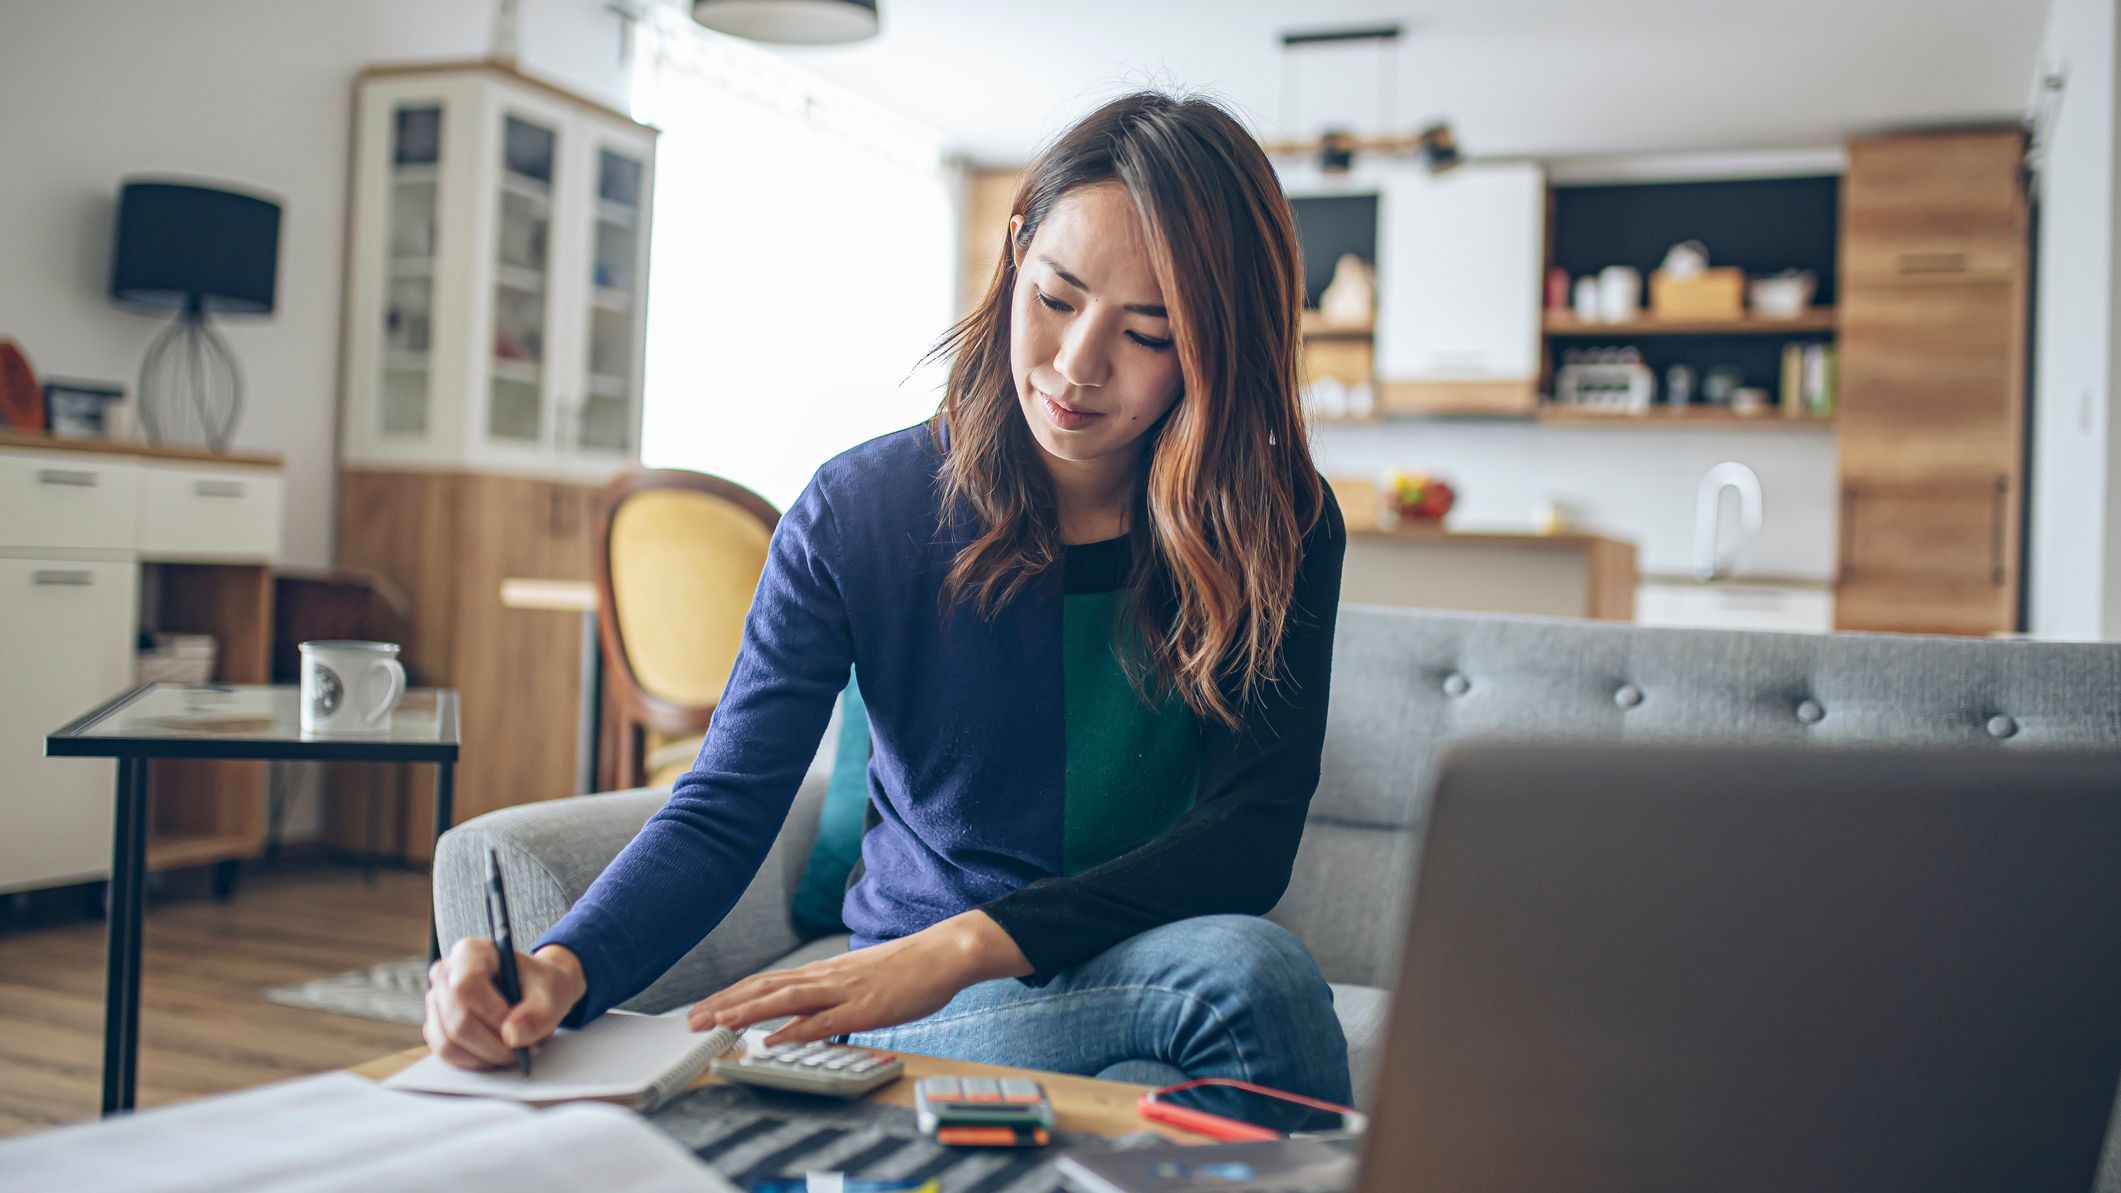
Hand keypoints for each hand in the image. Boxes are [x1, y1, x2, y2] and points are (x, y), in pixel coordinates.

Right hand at [424, 940, 586, 1069]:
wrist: (536, 992)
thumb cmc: (541, 985)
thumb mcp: (552, 993)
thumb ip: (539, 1014)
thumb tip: (511, 1035)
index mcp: (471, 952)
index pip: (466, 987)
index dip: (490, 1014)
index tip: (515, 1029)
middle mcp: (445, 974)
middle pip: (457, 1021)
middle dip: (492, 1045)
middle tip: (522, 1052)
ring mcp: (436, 1002)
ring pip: (448, 1043)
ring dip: (484, 1057)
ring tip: (513, 1053)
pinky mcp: (436, 1026)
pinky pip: (447, 1054)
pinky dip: (474, 1062)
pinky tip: (497, 1054)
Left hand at [686, 911, 1029, 1046]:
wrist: (944, 952)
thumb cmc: (906, 970)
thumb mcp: (859, 981)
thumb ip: (829, 998)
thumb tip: (802, 1016)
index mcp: (823, 972)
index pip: (767, 983)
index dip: (733, 995)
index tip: (705, 1009)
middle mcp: (826, 977)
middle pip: (765, 988)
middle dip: (726, 1004)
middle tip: (693, 1021)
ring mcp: (845, 990)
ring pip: (786, 1000)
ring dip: (749, 1012)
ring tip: (719, 1024)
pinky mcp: (866, 1006)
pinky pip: (825, 1019)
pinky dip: (796, 1028)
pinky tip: (774, 1038)